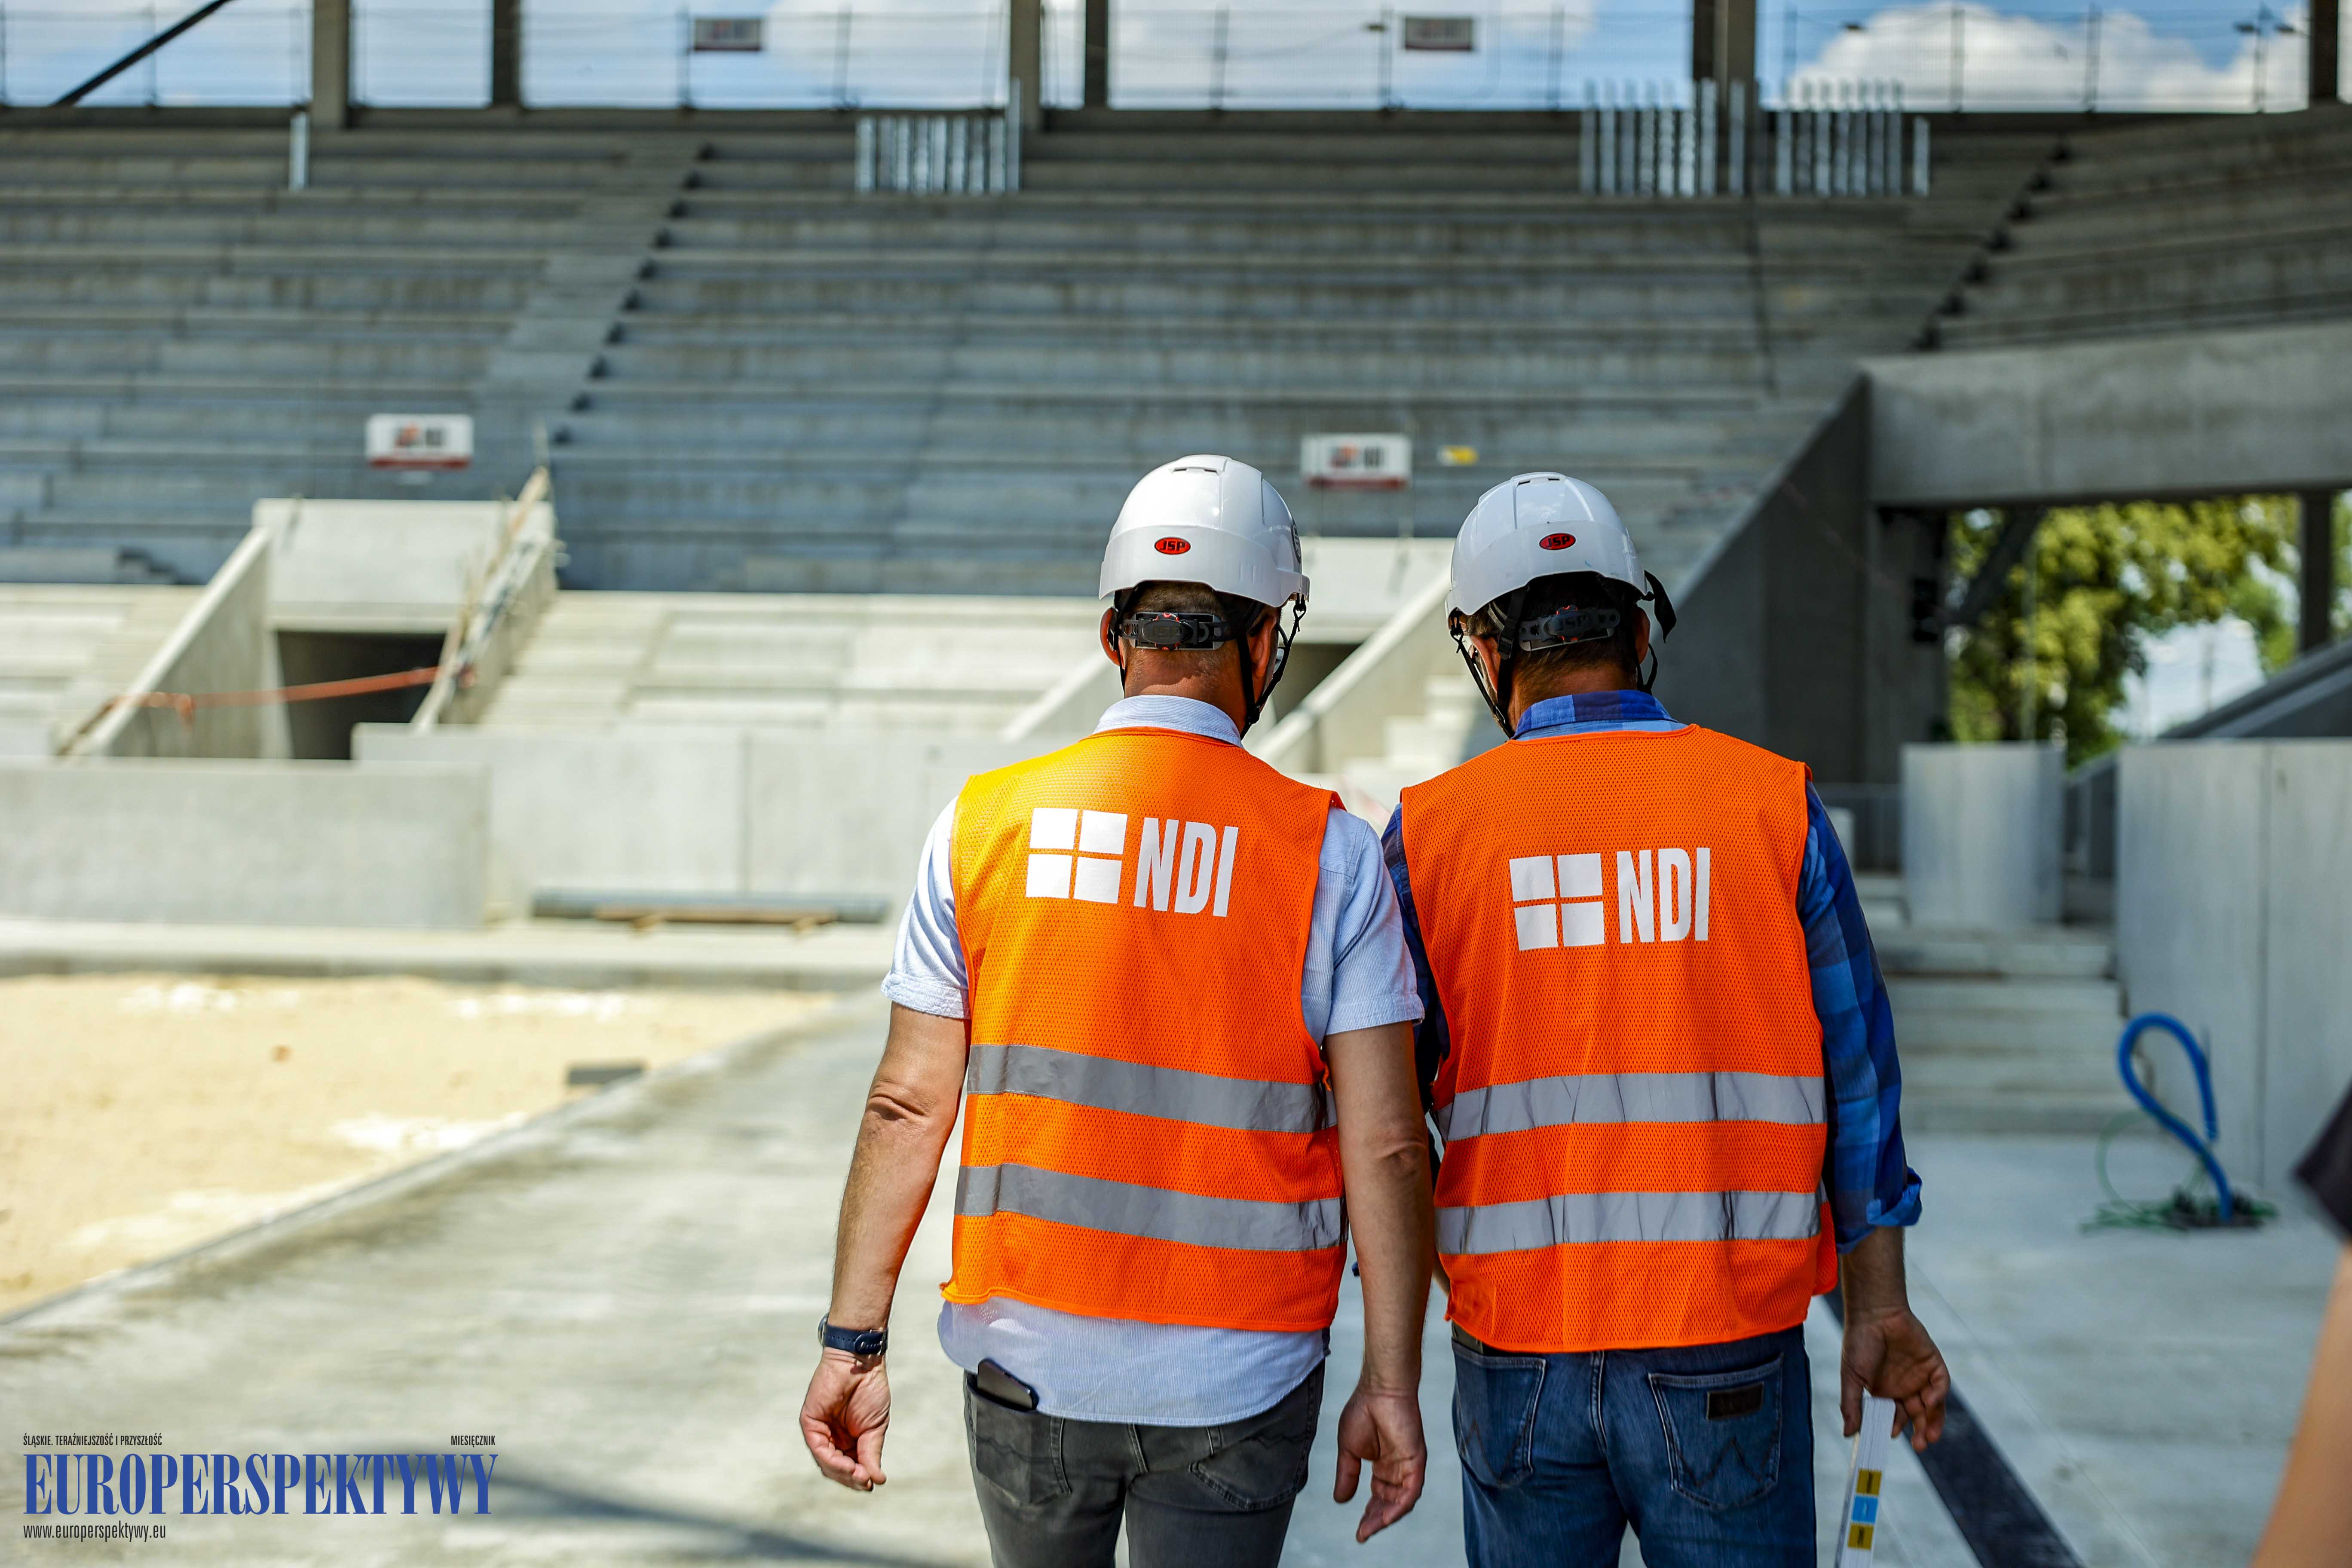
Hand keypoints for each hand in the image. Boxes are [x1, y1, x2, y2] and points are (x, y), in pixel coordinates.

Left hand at [800, 1351, 891, 1489]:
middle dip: (851, 1479)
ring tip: (859, 1476)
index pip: (850, 1468)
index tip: (872, 1483)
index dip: (860, 1478)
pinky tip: (848, 1465)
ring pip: (826, 1463)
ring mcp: (820, 1432)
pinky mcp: (810, 1423)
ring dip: (843, 1473)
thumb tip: (878, 1480)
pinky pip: (818, 1449)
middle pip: (836, 1470)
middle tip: (866, 1482)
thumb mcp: (875, 1428)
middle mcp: (832, 1438)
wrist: (860, 1363)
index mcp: (848, 1440)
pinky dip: (832, 1460)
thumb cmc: (870, 1390)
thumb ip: (871, 1453)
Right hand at [1333, 1382, 1425, 1542]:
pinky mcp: (1417, 1460)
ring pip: (1401, 1500)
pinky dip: (1400, 1506)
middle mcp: (1397, 1467)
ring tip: (1370, 1528)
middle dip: (1376, 1519)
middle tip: (1363, 1533)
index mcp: (1383, 1464)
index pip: (1378, 1497)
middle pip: (1389, 1502)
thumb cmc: (1363, 1410)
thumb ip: (1347, 1475)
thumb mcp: (1348, 1450)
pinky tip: (1387, 1517)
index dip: (1369, 1514)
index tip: (1359, 1531)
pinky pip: (1411, 1490)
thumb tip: (1340, 1500)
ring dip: (1387, 1517)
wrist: (1378, 1389)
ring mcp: (1408, 1464)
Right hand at [1842, 1305, 1949, 1451]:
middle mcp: (1904, 1387)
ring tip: (1929, 1437)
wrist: (1874, 1312)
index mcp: (1885, 1392)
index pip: (1895, 1417)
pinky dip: (1938, 1395)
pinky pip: (1940, 1384)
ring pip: (1932, 1405)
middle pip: (1918, 1416)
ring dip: (1933, 1421)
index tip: (1893, 1436)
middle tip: (1919, 1446)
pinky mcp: (1933, 1364)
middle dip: (1920, 1432)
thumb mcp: (1851, 1377)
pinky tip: (1930, 1401)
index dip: (1896, 1428)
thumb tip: (1848, 1434)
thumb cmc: (1858, 1342)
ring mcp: (1920, 1376)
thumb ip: (1851, 1405)